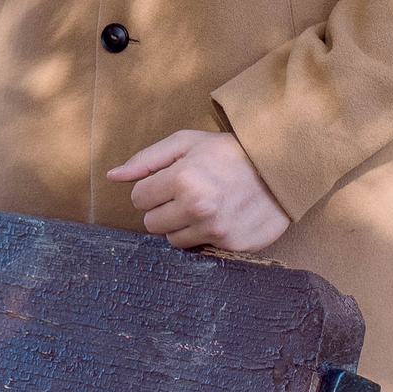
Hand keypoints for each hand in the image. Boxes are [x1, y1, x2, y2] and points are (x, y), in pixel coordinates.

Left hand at [107, 130, 291, 252]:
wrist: (279, 168)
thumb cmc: (227, 152)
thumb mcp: (185, 143)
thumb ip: (146, 160)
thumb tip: (113, 176)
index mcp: (183, 178)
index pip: (139, 198)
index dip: (152, 189)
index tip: (170, 181)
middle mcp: (198, 207)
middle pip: (151, 224)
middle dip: (163, 209)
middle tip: (185, 193)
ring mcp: (215, 229)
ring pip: (172, 240)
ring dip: (181, 225)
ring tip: (203, 204)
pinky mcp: (231, 245)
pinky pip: (199, 248)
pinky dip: (204, 235)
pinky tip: (220, 216)